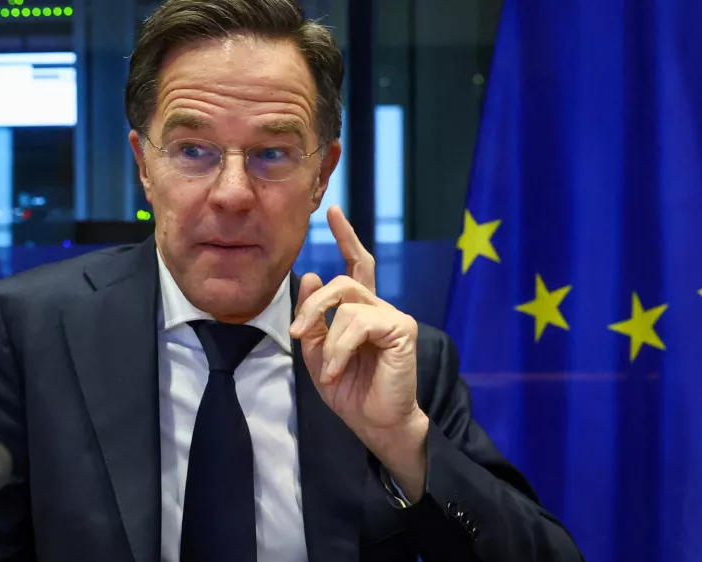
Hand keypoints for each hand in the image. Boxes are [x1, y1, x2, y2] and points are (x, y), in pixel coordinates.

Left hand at [289, 206, 428, 497]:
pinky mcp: (401, 330)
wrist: (376, 424)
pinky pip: (359, 323)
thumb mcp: (320, 355)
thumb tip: (312, 277)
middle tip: (300, 333)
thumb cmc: (351, 392)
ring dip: (329, 338)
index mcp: (362, 311)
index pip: (356, 265)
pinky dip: (342, 348)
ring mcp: (394, 317)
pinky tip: (340, 370)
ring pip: (348, 303)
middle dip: (314, 305)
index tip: (333, 211)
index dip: (346, 237)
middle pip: (343, 282)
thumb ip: (315, 320)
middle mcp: (381, 308)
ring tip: (329, 369)